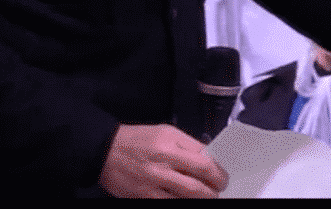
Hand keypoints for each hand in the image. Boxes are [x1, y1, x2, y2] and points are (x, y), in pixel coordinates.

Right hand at [99, 123, 228, 197]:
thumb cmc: (138, 139)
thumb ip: (189, 144)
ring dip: (201, 199)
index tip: (222, 176)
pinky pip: (167, 203)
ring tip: (208, 196)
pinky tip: (186, 200)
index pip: (204, 162)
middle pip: (197, 184)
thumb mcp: (168, 132)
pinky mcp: (142, 196)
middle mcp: (162, 165)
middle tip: (219, 189)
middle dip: (213, 190)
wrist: (106, 150)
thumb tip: (208, 156)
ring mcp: (152, 183)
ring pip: (185, 197)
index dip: (218, 172)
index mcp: (170, 145)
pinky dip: (181, 202)